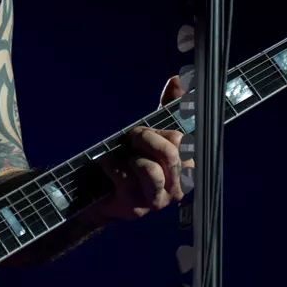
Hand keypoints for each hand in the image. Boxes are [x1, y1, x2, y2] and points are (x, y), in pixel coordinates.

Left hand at [91, 75, 193, 224]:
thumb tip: (179, 79)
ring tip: (124, 156)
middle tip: (132, 137)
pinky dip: (112, 165)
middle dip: (146, 138)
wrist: (100, 193)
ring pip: (152, 170)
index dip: (162, 131)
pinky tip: (107, 164)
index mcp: (187, 169)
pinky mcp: (135, 208)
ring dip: (133, 156)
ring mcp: (157, 201)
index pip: (184, 141)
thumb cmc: (132, 161)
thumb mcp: (152, 133)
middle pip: (170, 154)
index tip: (146, 132)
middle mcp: (178, 188)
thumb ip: (168, 107)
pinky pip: (125, 177)